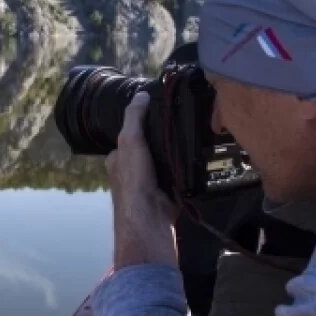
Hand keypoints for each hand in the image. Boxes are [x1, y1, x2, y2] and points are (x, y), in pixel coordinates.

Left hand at [105, 92, 178, 269]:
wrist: (150, 221)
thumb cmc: (134, 179)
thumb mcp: (130, 141)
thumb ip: (134, 118)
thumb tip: (141, 94)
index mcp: (117, 160)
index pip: (129, 135)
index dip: (143, 123)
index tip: (163, 111)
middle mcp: (131, 173)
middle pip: (149, 149)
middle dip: (163, 140)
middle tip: (184, 123)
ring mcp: (150, 186)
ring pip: (165, 163)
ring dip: (176, 155)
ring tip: (194, 137)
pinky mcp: (167, 197)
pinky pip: (178, 179)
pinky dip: (185, 172)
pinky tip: (198, 161)